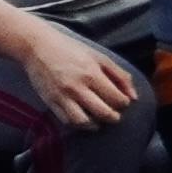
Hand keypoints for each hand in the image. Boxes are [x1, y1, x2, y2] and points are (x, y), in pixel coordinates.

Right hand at [14, 21, 142, 127]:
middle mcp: (77, 87)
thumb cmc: (71, 50)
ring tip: (99, 120)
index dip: (124, 103)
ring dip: (95, 125)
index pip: (117, 99)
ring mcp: (62, 96)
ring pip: (83, 121)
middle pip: (103, 113)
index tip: (121, 101)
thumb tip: (134, 98)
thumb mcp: (100, 58)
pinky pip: (66, 120)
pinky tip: (83, 118)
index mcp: (92, 74)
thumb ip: (120, 76)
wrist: (37, 47)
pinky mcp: (50, 101)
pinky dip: (78, 124)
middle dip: (114, 117)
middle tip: (114, 114)